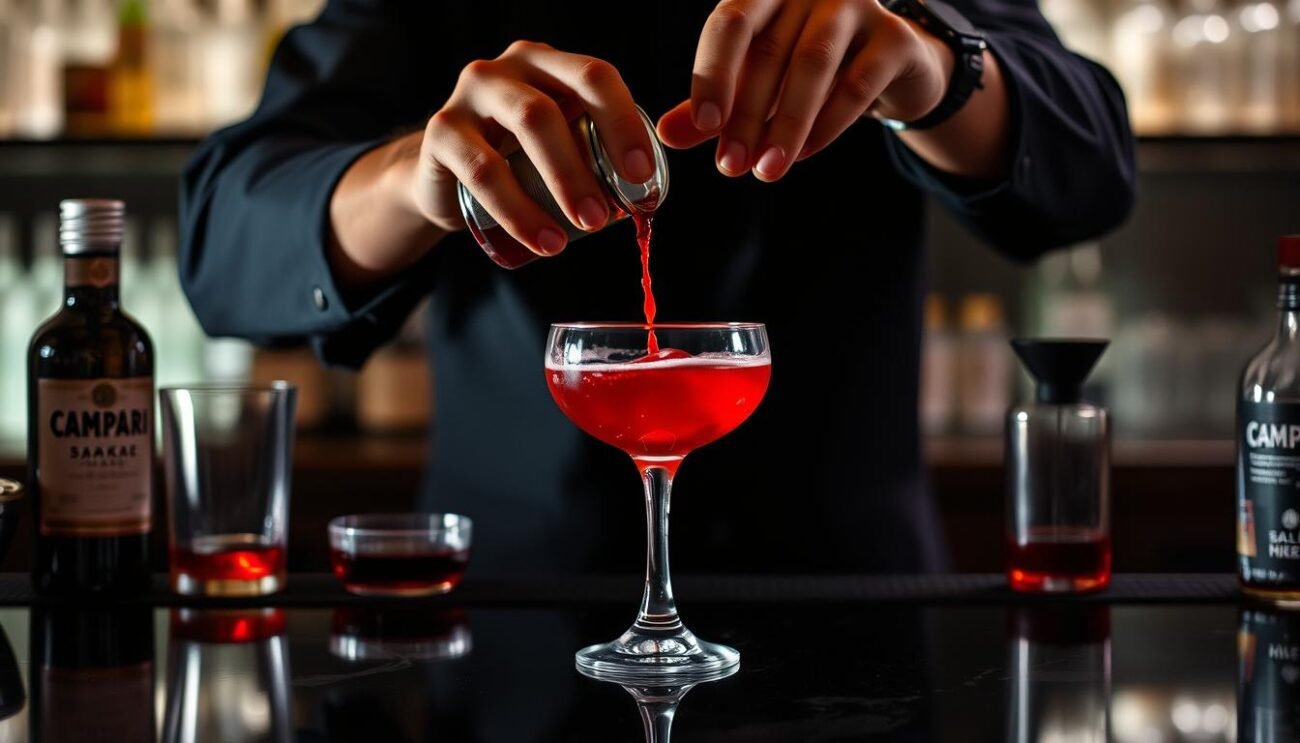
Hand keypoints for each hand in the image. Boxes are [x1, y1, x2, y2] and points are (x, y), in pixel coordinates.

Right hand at [414, 41, 655, 256]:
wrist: (445, 177)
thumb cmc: (516, 159)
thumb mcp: (558, 143)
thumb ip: (596, 151)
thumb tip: (647, 193)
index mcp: (547, 64)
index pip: (594, 77)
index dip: (623, 123)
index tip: (641, 175)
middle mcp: (506, 69)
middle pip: (554, 107)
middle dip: (586, 165)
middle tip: (605, 215)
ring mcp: (469, 96)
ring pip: (523, 130)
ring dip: (559, 183)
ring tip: (580, 231)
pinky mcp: (440, 132)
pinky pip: (484, 171)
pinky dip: (517, 211)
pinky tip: (541, 240)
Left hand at [657, 0, 954, 180]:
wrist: (889, 70)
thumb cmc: (806, 74)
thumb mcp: (754, 88)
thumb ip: (712, 108)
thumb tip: (665, 135)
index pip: (731, 23)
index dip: (713, 75)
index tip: (703, 128)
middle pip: (769, 52)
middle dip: (746, 116)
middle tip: (731, 167)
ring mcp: (856, 7)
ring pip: (813, 65)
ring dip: (786, 124)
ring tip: (767, 170)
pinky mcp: (895, 38)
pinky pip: (857, 84)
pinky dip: (827, 124)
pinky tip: (804, 153)